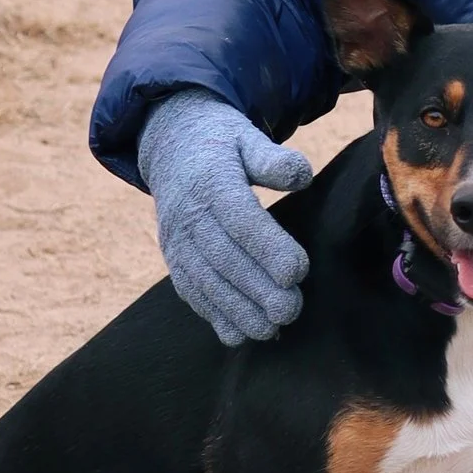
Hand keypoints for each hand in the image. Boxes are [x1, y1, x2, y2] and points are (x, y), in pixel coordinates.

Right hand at [136, 90, 312, 344]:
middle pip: (223, 259)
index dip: (267, 248)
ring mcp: (177, 242)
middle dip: (257, 290)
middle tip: (291, 309)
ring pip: (205, 282)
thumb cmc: (223, 145)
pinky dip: (214, 316)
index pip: (239, 220)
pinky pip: (191, 292)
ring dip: (237, 311)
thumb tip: (300, 175)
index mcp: (210, 182)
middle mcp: (188, 216)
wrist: (172, 148)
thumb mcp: (247, 137)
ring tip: (271, 330)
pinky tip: (240, 335)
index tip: (297, 271)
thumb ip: (272, 158)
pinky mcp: (175, 261)